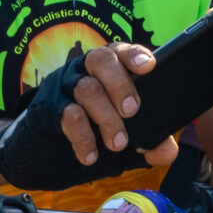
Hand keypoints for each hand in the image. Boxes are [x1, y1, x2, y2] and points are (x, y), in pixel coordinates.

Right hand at [0, 41, 178, 192]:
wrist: (43, 161)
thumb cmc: (89, 141)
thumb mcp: (124, 150)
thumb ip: (147, 147)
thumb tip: (169, 149)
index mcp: (105, 73)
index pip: (119, 51)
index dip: (133, 54)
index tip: (148, 67)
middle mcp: (83, 72)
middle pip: (100, 59)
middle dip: (120, 83)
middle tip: (133, 110)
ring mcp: (63, 88)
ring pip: (86, 88)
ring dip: (106, 117)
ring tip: (118, 143)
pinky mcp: (48, 109)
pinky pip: (67, 114)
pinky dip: (84, 138)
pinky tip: (90, 156)